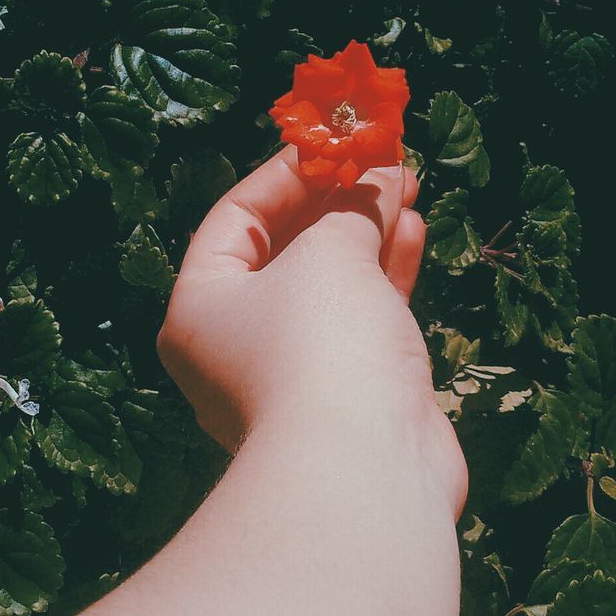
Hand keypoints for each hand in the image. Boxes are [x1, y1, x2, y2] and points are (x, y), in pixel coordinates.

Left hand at [156, 145, 466, 517]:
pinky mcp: (346, 394)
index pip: (235, 219)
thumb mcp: (329, 254)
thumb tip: (380, 174)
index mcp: (201, 305)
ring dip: (366, 231)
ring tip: (405, 184)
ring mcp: (293, 372)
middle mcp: (236, 341)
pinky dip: (384, 274)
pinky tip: (413, 230)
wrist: (361, 473)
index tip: (333, 143)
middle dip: (334, 201)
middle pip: (284, 251)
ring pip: (328, 285)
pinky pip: (360, 319)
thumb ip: (352, 208)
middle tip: (380, 161)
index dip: (286, 174)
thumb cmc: (320, 346)